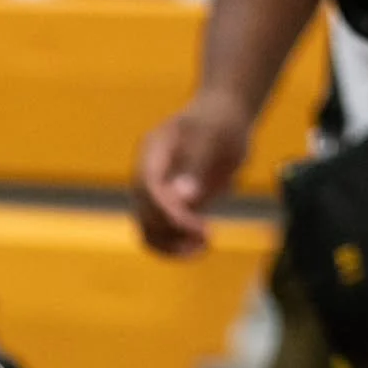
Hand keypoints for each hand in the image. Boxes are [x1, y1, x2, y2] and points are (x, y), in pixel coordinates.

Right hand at [133, 90, 250, 256]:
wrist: (222, 119)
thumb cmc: (221, 123)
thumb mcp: (216, 137)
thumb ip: (197, 164)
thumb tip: (183, 198)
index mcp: (153, 151)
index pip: (150, 188)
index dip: (169, 213)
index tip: (199, 228)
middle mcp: (145, 174)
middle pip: (144, 214)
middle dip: (174, 231)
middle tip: (207, 238)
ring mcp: (152, 193)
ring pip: (148, 231)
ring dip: (172, 246)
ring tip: (203, 247)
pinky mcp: (163, 208)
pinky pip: (159, 236)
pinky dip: (175, 247)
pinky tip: (198, 247)